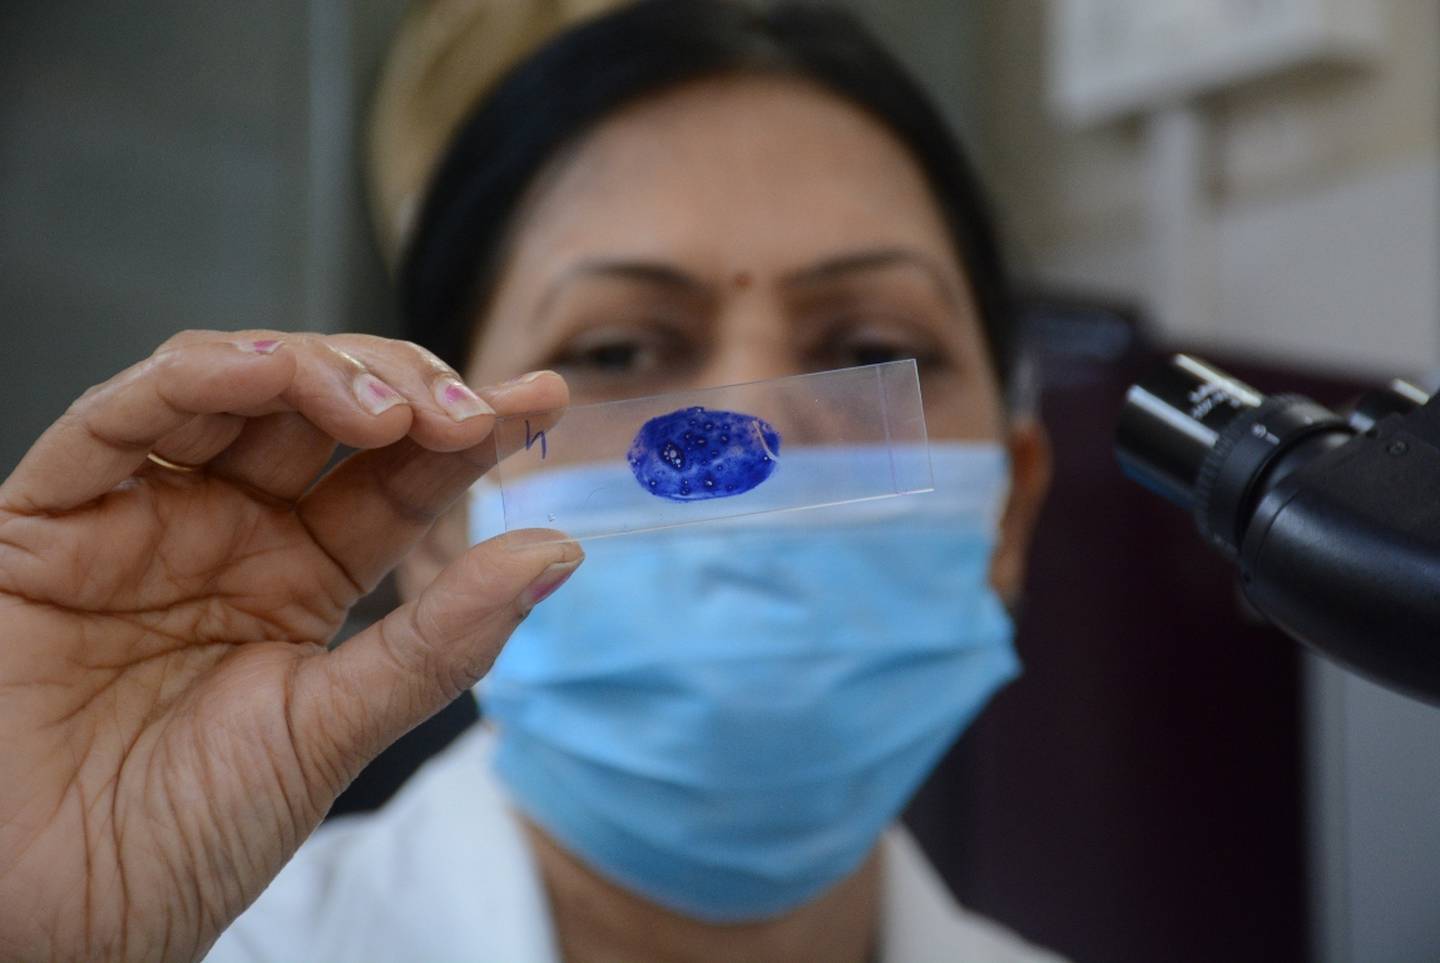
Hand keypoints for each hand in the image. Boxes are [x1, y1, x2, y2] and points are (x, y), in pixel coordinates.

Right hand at [0, 331, 581, 961]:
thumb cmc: (185, 836)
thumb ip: (439, 642)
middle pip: (323, 412)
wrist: (56, 919)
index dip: (470, 433)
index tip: (544, 402)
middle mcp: (227, 530)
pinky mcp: (44, 522)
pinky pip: (111, 424)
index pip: (399, 477)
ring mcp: (141, 518)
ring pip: (230, 391)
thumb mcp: (332, 730)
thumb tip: (559, 553)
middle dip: (403, 389)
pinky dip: (191, 380)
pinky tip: (267, 370)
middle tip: (469, 414)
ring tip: (393, 409)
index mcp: (302, 574)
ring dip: (316, 372)